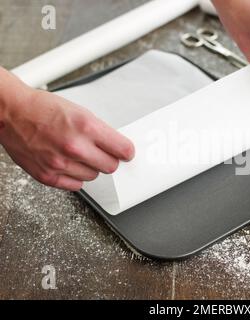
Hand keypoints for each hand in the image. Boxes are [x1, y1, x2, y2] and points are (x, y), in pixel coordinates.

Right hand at [0, 69, 134, 190]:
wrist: (11, 113)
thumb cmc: (43, 109)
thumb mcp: (80, 112)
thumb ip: (100, 132)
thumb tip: (117, 147)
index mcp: (85, 126)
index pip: (123, 149)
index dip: (126, 152)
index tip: (126, 153)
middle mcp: (74, 146)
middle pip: (111, 167)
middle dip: (109, 159)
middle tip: (101, 153)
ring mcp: (60, 163)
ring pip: (94, 176)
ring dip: (90, 167)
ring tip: (77, 154)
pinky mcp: (48, 176)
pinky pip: (76, 185)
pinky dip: (75, 177)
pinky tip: (68, 164)